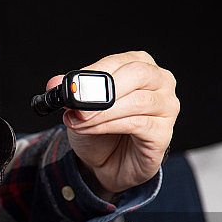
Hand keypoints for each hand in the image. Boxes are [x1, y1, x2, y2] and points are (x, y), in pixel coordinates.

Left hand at [46, 51, 178, 199]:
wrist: (108, 160)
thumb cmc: (100, 127)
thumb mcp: (79, 106)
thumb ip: (69, 92)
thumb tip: (54, 82)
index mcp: (141, 65)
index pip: (120, 61)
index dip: (95, 72)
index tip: (74, 87)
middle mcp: (160, 82)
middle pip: (138, 75)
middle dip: (104, 91)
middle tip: (78, 107)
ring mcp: (167, 107)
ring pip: (137, 102)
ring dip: (102, 113)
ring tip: (79, 121)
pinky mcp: (164, 133)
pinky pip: (138, 124)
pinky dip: (109, 126)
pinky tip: (92, 130)